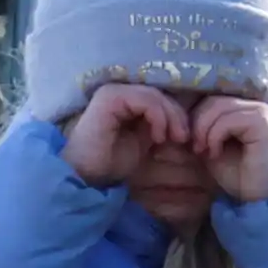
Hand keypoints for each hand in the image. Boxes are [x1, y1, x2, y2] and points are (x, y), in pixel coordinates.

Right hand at [61, 84, 189, 186]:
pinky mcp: (110, 97)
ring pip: (154, 95)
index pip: (158, 97)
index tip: (182, 138)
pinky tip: (158, 137)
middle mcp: (117, 91)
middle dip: (177, 115)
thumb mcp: (143, 141)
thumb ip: (157, 126)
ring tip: (174, 139)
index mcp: (124, 100)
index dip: (175, 114)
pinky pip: (146, 100)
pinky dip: (158, 117)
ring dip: (170, 117)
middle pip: (159, 93)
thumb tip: (182, 120)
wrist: (84, 176)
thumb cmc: (110, 163)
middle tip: (183, 138)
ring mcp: (112, 92)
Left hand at [190, 96, 267, 201]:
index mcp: (240, 109)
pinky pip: (228, 119)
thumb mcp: (209, 147)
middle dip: (196, 124)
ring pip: (218, 106)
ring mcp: (259, 111)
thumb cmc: (236, 174)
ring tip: (206, 151)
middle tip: (196, 148)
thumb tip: (174, 117)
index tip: (191, 144)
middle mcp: (252, 105)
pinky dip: (215, 136)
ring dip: (204, 130)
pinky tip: (216, 153)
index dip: (193, 119)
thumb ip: (198, 129)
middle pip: (211, 100)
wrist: (258, 195)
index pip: (208, 100)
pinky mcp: (261, 121)